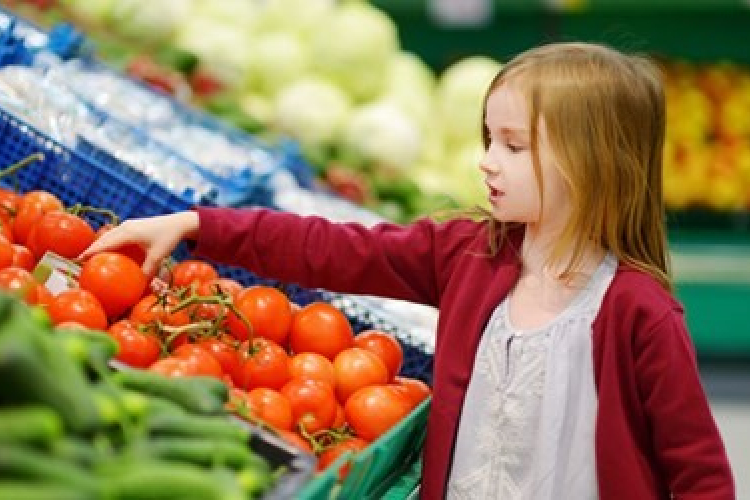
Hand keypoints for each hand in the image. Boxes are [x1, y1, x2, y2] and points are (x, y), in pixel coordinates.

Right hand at [79, 211, 199, 275]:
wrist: (178, 223)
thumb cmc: (168, 238)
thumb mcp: (158, 256)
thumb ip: (148, 271)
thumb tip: (139, 287)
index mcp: (129, 233)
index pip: (106, 243)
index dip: (92, 251)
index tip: (79, 259)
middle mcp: (125, 227)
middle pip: (104, 238)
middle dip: (92, 248)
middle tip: (79, 260)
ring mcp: (128, 225)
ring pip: (108, 235)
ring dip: (99, 244)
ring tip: (88, 256)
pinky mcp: (132, 226)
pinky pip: (115, 234)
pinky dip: (108, 241)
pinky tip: (106, 249)